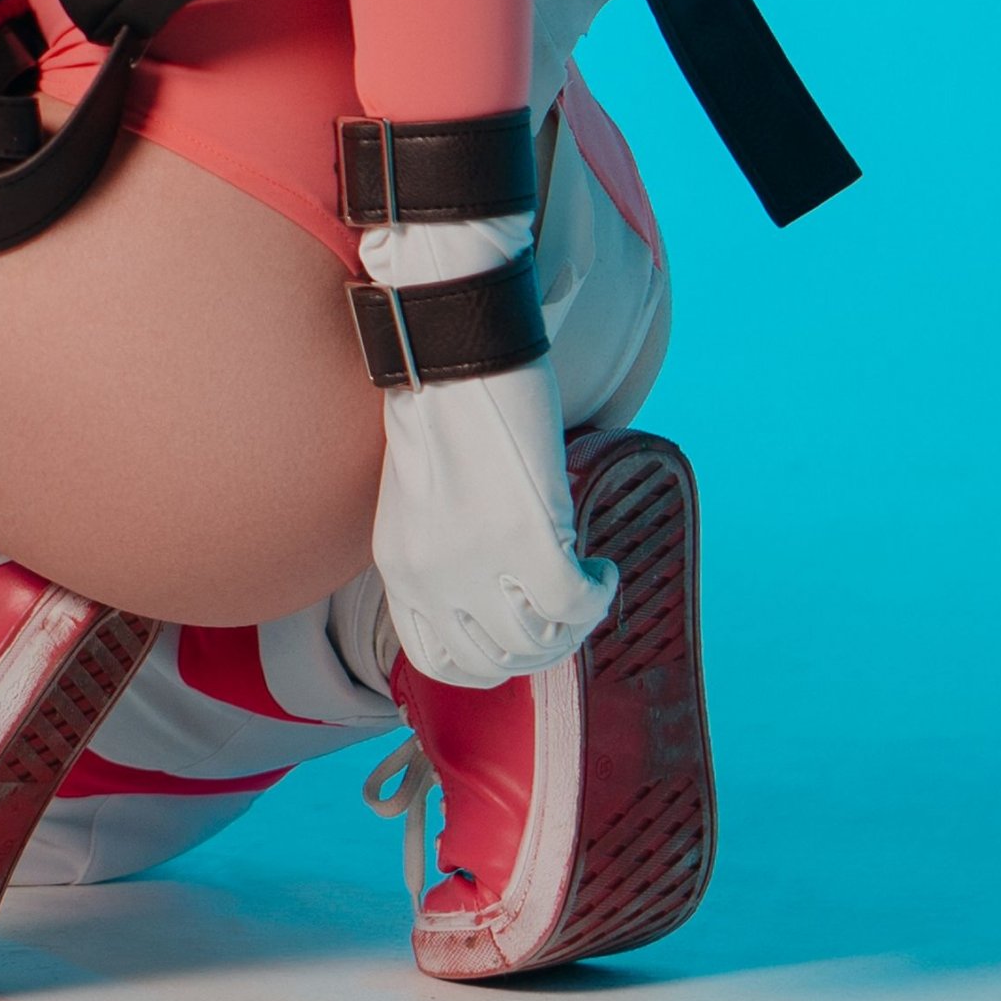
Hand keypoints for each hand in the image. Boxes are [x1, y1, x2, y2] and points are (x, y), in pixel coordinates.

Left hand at [364, 216, 616, 687]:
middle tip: (564, 609)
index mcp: (399, 562)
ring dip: (573, 623)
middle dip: (538, 648)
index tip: (518, 629)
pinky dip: (598, 593)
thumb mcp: (425, 490)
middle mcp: (430, 574)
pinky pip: (575, 605)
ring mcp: (477, 561)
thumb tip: (495, 585)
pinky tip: (601, 564)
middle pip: (493, 664)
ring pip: (538, 643)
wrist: (455, 336)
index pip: (435, 661)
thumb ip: (445, 544)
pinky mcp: (527, 537)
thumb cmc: (447, 398)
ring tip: (585, 580)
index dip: (487, 658)